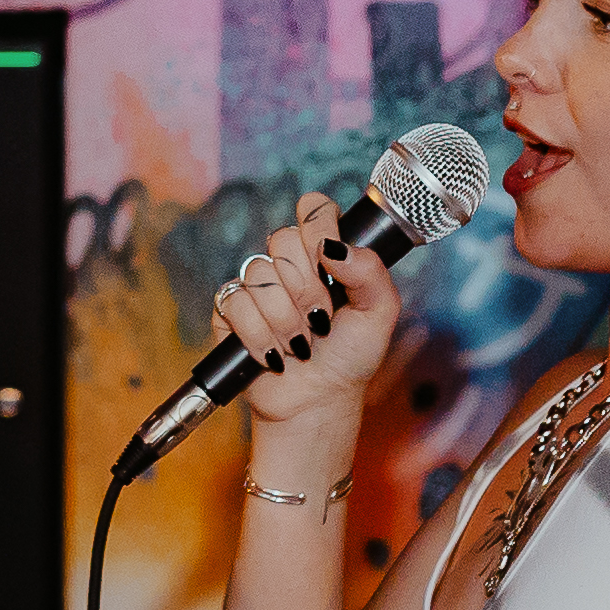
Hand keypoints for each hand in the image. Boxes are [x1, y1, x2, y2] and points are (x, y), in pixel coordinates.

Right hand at [214, 193, 402, 426]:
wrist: (318, 400)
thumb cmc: (351, 356)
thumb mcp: (379, 314)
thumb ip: (370, 272)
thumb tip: (334, 247)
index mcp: (324, 253)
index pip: (313, 209)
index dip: (319, 228)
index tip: (330, 263)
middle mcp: (288, 263)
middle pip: (283, 239)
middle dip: (307, 288)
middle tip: (321, 319)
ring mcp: (257, 285)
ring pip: (259, 274)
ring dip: (286, 320)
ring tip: (300, 344)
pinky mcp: (231, 310)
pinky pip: (236, 303)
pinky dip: (261, 336)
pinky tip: (274, 355)